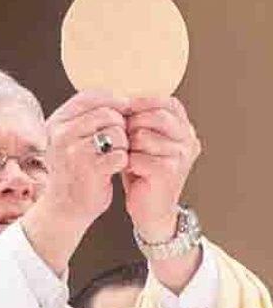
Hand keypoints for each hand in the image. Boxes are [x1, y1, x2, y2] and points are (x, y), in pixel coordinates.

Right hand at [21, 91, 129, 274]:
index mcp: (56, 122)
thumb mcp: (71, 138)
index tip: (123, 113)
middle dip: (120, 127)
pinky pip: (121, 154)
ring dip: (122, 145)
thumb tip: (124, 97)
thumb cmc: (74, 170)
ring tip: (111, 157)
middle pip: (109, 113)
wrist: (64, 207)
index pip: (91, 96)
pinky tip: (112, 169)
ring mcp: (74, 151)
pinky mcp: (90, 168)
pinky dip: (122, 162)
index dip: (113, 102)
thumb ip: (88, 117)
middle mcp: (61, 133)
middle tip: (115, 143)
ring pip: (117, 132)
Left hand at [121, 97, 200, 242]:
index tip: (123, 108)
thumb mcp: (143, 141)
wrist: (151, 210)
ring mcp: (181, 156)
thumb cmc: (142, 172)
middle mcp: (188, 139)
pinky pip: (137, 156)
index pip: (167, 102)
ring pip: (143, 135)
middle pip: (154, 116)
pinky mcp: (169, 172)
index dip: (143, 102)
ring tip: (125, 155)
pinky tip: (125, 168)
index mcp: (185, 129)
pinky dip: (125, 161)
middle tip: (121, 137)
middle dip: (131, 124)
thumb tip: (118, 97)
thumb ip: (139, 120)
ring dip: (126, 145)